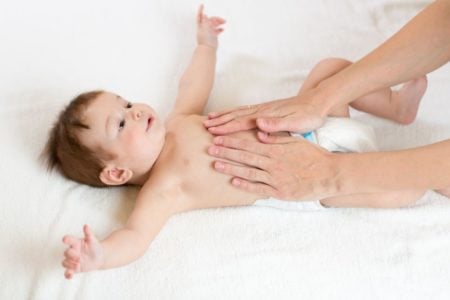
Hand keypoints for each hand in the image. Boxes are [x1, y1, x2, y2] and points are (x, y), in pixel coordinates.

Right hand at [62, 224, 103, 278]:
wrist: (99, 257)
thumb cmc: (94, 246)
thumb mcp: (93, 240)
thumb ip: (89, 233)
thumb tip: (85, 226)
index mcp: (75, 243)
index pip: (69, 240)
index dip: (66, 239)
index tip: (64, 239)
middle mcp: (72, 251)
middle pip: (66, 253)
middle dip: (70, 255)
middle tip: (78, 256)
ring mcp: (72, 260)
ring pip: (65, 263)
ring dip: (70, 264)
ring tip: (78, 264)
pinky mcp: (74, 269)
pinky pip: (67, 272)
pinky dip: (67, 274)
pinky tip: (70, 275)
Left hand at [196, 4, 224, 48]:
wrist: (208, 49)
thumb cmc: (205, 40)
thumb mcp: (204, 28)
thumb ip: (204, 21)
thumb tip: (204, 15)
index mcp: (201, 25)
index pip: (200, 16)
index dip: (200, 10)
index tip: (202, 5)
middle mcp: (205, 28)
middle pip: (210, 20)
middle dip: (216, 18)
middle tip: (223, 20)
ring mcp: (209, 32)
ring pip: (214, 24)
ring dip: (219, 22)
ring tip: (224, 22)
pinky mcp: (213, 35)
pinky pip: (217, 30)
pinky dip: (220, 29)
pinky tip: (223, 29)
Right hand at [204, 90, 326, 134]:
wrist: (318, 101)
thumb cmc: (309, 115)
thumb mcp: (296, 122)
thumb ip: (277, 124)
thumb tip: (259, 124)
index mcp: (266, 115)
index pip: (242, 122)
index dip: (226, 128)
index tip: (213, 133)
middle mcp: (262, 111)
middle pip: (236, 115)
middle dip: (220, 121)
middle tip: (204, 127)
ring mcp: (263, 109)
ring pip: (238, 112)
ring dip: (223, 116)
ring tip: (209, 119)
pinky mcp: (266, 109)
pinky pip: (245, 111)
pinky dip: (233, 113)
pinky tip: (229, 115)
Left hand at [208, 132, 339, 199]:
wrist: (330, 174)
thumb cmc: (314, 156)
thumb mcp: (296, 142)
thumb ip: (277, 137)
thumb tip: (260, 132)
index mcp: (276, 149)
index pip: (249, 144)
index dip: (232, 141)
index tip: (219, 138)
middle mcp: (273, 163)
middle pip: (245, 157)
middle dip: (226, 152)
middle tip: (210, 149)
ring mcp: (276, 178)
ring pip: (249, 172)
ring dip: (231, 168)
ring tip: (216, 164)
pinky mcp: (279, 192)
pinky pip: (259, 188)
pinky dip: (246, 185)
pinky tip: (233, 181)